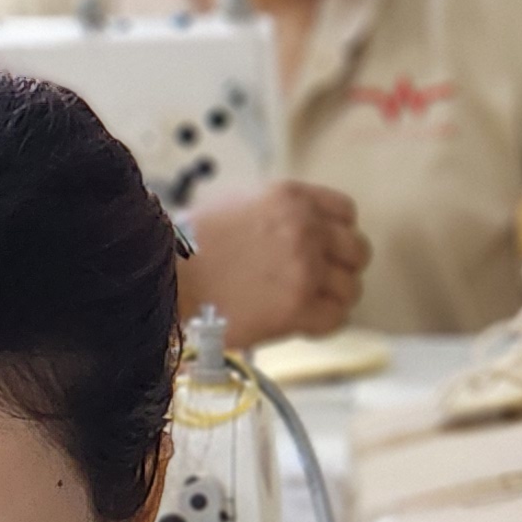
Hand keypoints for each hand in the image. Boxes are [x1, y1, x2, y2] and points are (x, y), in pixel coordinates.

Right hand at [181, 183, 366, 345]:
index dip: (336, 234)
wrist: (164, 278)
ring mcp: (305, 269)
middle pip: (357, 251)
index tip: (324, 250)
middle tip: (317, 283)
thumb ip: (277, 213)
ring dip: (331, 299)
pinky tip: (298, 322)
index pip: (346, 213)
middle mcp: (305, 229)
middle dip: (340, 268)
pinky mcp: (297, 308)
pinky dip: (321, 323)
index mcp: (291, 198)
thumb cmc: (187, 246)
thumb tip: (296, 232)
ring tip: (302, 305)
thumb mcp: (236, 204)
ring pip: (351, 288)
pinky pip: (336, 318)